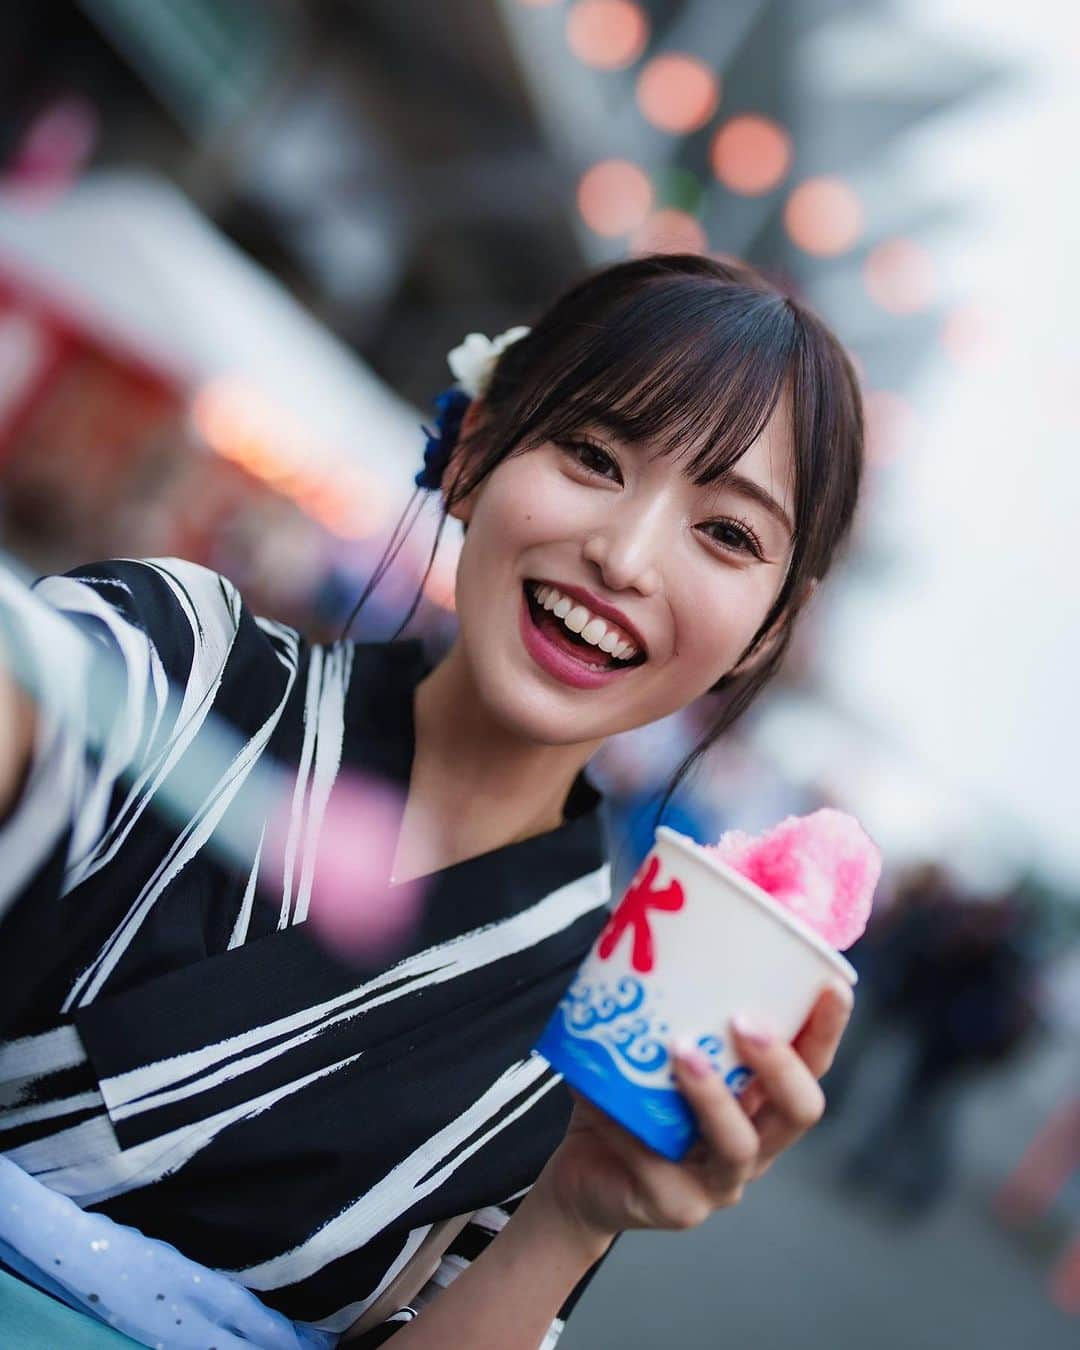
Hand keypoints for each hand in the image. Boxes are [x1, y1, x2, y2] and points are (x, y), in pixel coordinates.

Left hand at [537, 983, 853, 1243]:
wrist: (585, 1170)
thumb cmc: (625, 1094)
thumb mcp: (646, 1040)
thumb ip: (658, 992)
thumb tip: (643, 906)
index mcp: (761, 1098)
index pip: (811, 1062)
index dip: (828, 1029)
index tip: (833, 985)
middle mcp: (756, 1140)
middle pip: (800, 1111)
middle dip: (779, 1064)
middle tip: (744, 1020)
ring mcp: (722, 1181)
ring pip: (739, 1145)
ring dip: (713, 1095)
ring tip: (680, 1051)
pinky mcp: (678, 1208)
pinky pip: (663, 1170)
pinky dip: (634, 1130)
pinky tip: (607, 1102)